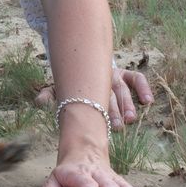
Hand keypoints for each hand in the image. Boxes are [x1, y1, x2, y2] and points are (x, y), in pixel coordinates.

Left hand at [34, 59, 153, 127]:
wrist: (82, 61)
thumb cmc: (73, 82)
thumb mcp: (59, 86)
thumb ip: (50, 93)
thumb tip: (38, 101)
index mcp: (86, 83)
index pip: (94, 97)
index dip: (98, 110)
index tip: (103, 125)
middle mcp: (102, 79)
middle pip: (110, 96)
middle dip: (114, 111)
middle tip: (118, 125)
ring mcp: (115, 76)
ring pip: (123, 91)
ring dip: (127, 104)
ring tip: (130, 118)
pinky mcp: (125, 74)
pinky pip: (137, 78)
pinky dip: (143, 88)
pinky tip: (147, 101)